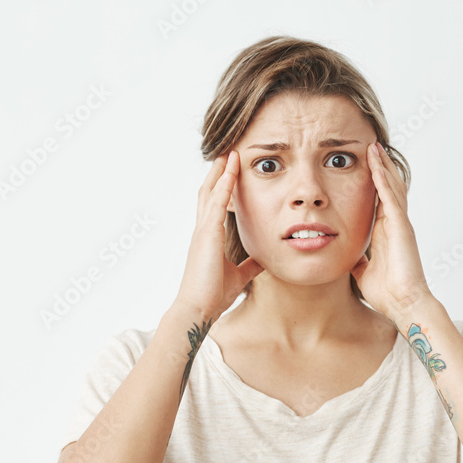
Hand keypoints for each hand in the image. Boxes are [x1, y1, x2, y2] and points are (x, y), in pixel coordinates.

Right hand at [174, 151, 264, 317]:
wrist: (199, 309)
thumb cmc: (214, 295)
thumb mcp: (239, 275)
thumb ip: (250, 265)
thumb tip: (264, 258)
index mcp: (209, 238)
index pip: (215, 205)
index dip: (221, 186)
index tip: (230, 170)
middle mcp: (203, 230)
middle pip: (209, 192)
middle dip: (218, 172)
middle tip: (227, 153)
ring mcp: (203, 231)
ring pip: (210, 192)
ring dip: (220, 172)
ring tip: (228, 153)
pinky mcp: (206, 235)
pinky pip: (216, 203)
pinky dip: (223, 185)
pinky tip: (231, 171)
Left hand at [350, 142, 432, 320]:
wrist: (403, 304)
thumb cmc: (387, 292)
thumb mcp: (363, 271)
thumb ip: (358, 260)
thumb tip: (347, 256)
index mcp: (385, 231)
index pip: (379, 199)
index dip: (373, 181)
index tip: (365, 164)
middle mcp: (394, 224)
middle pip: (388, 187)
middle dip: (379, 166)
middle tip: (371, 145)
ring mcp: (399, 224)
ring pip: (391, 187)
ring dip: (382, 166)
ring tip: (374, 147)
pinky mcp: (401, 227)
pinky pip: (390, 198)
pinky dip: (383, 180)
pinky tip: (376, 165)